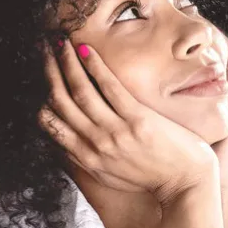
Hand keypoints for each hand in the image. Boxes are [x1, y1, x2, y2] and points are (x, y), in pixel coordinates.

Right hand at [38, 39, 218, 204]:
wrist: (185, 185)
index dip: (42, 95)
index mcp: (86, 158)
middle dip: (49, 71)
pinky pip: (109, 87)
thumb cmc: (150, 178)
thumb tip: (64, 143)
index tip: (45, 75)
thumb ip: (86, 160)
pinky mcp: (138, 120)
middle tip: (44, 49)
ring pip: (80, 91)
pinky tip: (86, 49)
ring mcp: (116, 132)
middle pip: (60, 102)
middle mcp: (96, 145)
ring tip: (60, 42)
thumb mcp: (110, 177)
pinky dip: (94, 66)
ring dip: (66, 62)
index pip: (50, 123)